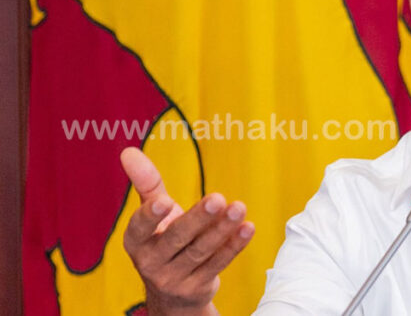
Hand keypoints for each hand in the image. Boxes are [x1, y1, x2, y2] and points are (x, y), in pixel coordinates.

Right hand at [120, 147, 254, 314]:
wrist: (172, 293)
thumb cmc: (162, 241)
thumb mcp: (152, 215)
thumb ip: (146, 183)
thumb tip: (129, 151)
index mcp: (136, 241)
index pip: (140, 228)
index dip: (151, 216)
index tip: (166, 201)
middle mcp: (151, 262)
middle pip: (177, 238)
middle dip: (198, 218)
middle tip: (217, 199)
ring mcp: (174, 278)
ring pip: (201, 251)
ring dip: (222, 229)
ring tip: (239, 208)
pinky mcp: (197, 288)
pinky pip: (218, 264)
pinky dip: (233, 246)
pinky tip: (247, 228)